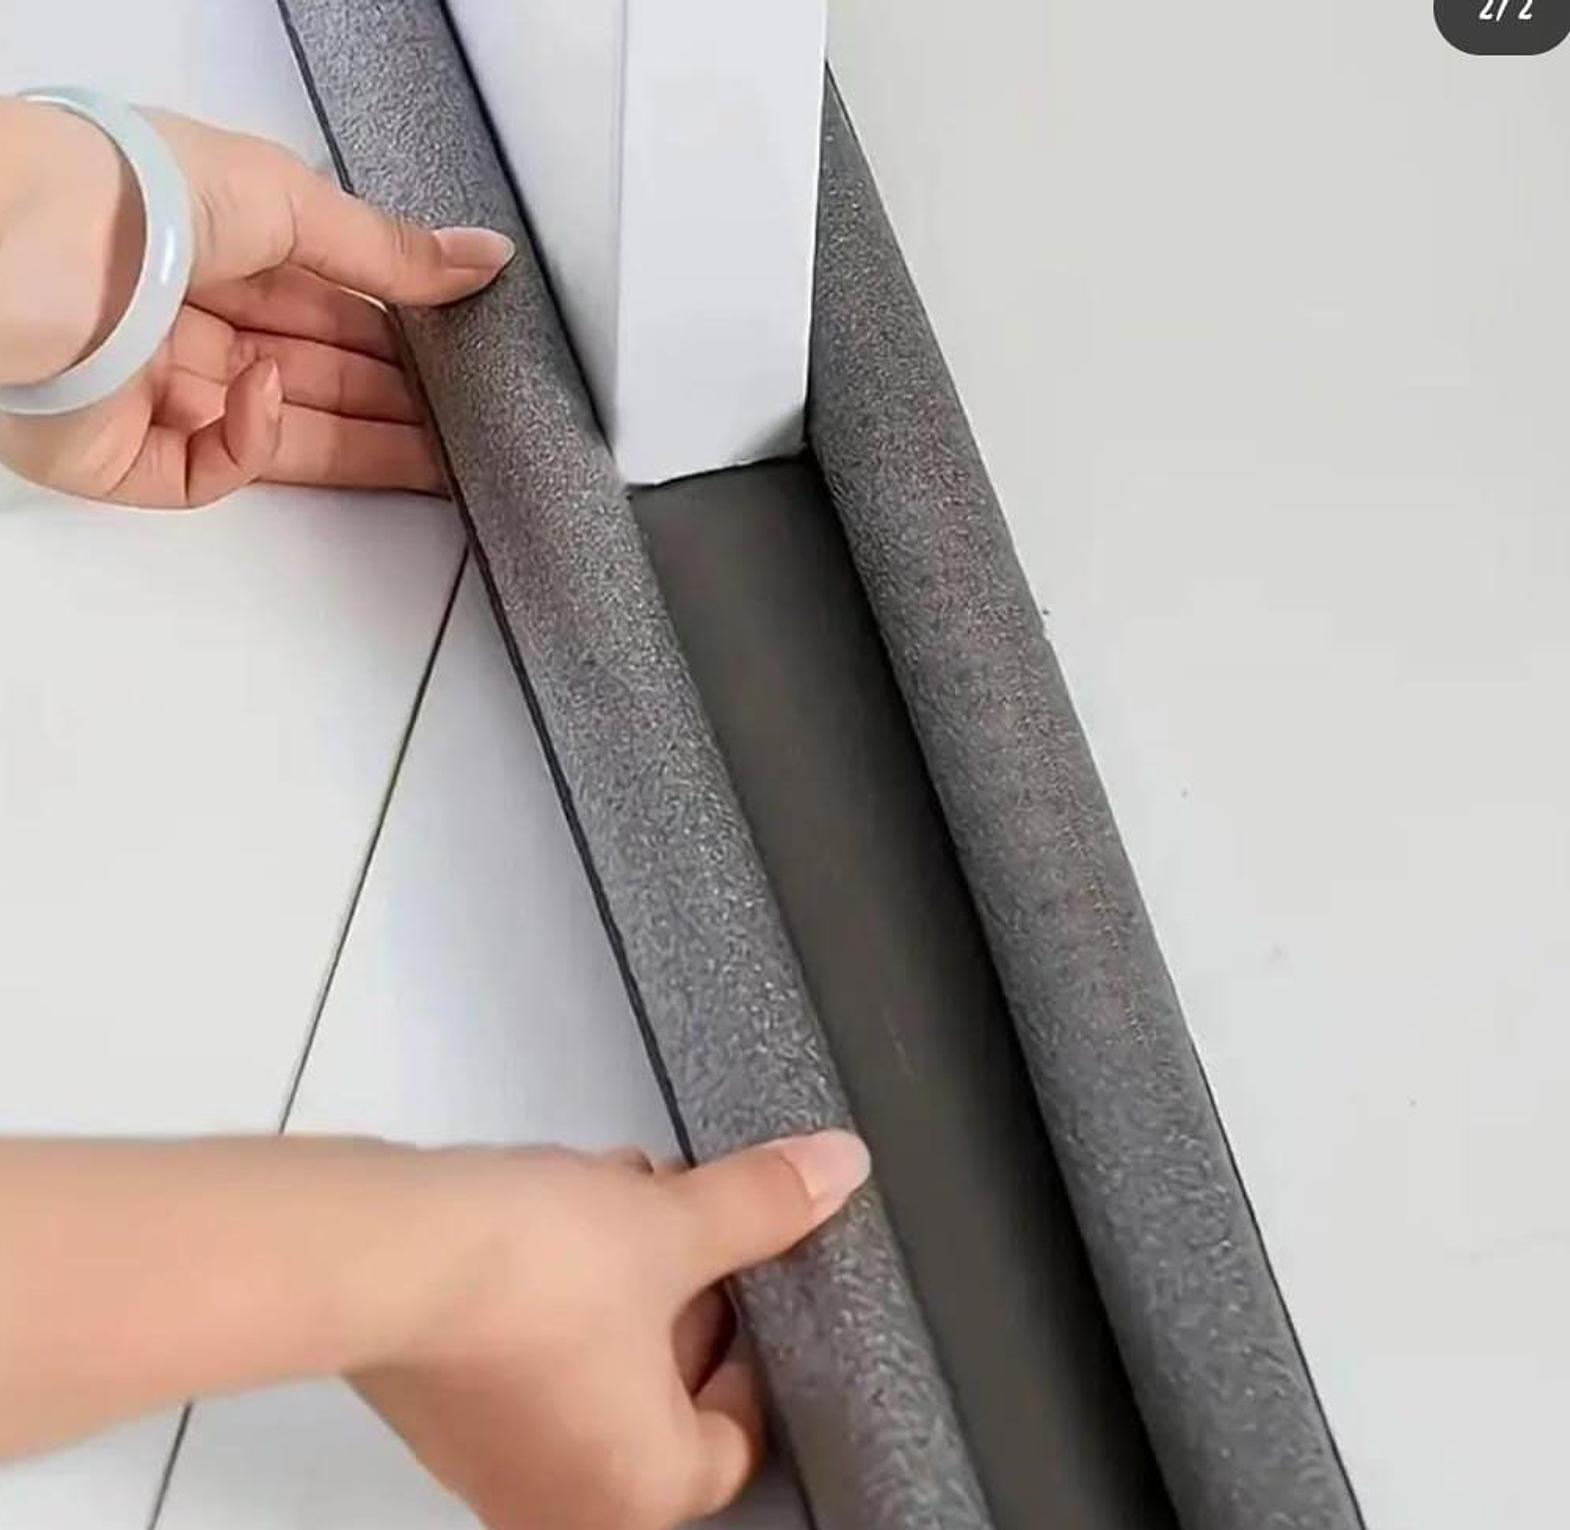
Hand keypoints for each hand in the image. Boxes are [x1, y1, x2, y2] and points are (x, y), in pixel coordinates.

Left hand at [0, 100, 512, 506]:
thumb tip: (481, 259)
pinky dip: (254, 437)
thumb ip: (391, 250)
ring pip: (280, 435)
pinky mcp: (130, 457)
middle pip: (313, 379)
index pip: (326, 310)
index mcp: (217, 247)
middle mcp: (186, 320)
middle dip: (391, 403)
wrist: (33, 253)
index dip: (395, 342)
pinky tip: (265, 392)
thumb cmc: (137, 195)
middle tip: (463, 425)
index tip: (457, 364)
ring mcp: (158, 392)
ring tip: (433, 454)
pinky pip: (216, 470)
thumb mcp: (294, 199)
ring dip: (358, 442)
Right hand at [359, 1133, 870, 1529]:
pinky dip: (557, 1286)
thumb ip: (764, 1206)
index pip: (736, 1436)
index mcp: (636, 1493)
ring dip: (620, 1278)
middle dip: (681, 1295)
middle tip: (684, 1223)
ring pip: (596, 1364)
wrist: (378, 1250)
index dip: (753, 1343)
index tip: (746, 1274)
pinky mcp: (441, 1403)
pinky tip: (552, 1210)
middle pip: (665, 1399)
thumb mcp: (674, 1225)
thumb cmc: (520, 1276)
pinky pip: (530, 1349)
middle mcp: (558, 1499)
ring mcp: (488, 1457)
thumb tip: (834, 1173)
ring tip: (619, 1197)